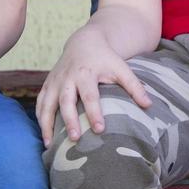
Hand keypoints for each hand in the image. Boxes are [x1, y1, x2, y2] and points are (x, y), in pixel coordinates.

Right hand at [35, 30, 151, 145]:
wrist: (84, 42)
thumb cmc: (105, 58)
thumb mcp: (121, 68)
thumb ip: (134, 86)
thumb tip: (149, 105)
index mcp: (86, 73)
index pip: (90, 95)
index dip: (94, 112)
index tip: (100, 129)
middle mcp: (67, 77)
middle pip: (66, 101)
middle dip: (69, 120)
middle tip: (75, 138)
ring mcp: (55, 81)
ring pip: (47, 104)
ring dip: (46, 124)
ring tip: (50, 145)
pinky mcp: (47, 85)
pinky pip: (40, 103)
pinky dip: (39, 118)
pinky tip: (43, 136)